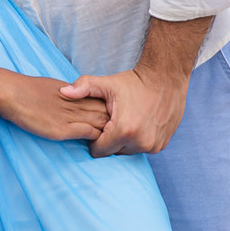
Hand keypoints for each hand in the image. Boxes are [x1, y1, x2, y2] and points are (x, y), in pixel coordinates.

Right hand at [0, 74, 108, 141]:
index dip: (109, 110)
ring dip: (108, 132)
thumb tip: (73, 101)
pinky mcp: (64, 129)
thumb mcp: (54, 88)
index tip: (111, 120)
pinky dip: (96, 140)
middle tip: (117, 132)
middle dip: (114, 122)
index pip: (102, 100)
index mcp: (76, 92)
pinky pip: (90, 133)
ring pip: (102, 122)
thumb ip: (68, 95)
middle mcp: (78, 102)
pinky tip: (96, 145)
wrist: (13, 93)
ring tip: (111, 141)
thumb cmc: (27, 90)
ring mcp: (72, 115)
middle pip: (106, 111)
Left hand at [59, 66, 188, 156]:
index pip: (98, 151)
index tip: (99, 124)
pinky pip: (141, 148)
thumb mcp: (107, 84)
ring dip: (123, 141)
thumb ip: (82, 87)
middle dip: (109, 139)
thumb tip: (62, 93)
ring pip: (126, 152)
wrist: (167, 78)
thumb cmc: (135, 82)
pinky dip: (137, 140)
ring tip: (125, 120)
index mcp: (124, 130)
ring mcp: (152, 146)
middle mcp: (140, 142)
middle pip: (113, 152)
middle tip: (112, 120)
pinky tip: (137, 123)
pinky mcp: (161, 145)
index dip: (94, 138)